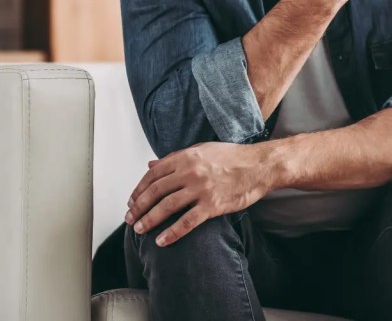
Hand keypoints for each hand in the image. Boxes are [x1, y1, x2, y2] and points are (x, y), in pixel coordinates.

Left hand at [124, 142, 272, 246]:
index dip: (138, 190)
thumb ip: (176, 158)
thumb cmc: (233, 157)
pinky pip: (187, 222)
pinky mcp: (213, 205)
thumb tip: (151, 165)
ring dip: (149, 220)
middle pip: (155, 192)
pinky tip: (161, 241)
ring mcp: (201, 189)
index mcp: (186, 157)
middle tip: (131, 219)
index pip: (153, 175)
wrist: (261, 165)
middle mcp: (190, 172)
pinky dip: (171, 233)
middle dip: (138, 207)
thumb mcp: (203, 150)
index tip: (132, 201)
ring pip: (166, 207)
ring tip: (139, 230)